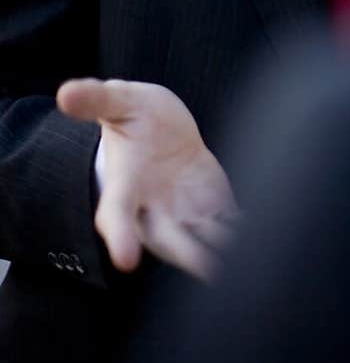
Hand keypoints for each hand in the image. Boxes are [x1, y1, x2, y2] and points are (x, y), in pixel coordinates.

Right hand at [56, 77, 239, 281]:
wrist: (159, 130)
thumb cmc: (134, 116)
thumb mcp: (118, 101)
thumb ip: (97, 99)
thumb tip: (66, 92)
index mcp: (124, 186)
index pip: (117, 213)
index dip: (120, 236)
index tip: (126, 260)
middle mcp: (152, 210)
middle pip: (168, 240)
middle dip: (188, 255)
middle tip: (210, 270)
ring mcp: (184, 214)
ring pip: (202, 241)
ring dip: (224, 252)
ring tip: (247, 261)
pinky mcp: (212, 209)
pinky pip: (228, 227)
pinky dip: (245, 235)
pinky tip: (269, 238)